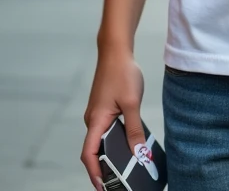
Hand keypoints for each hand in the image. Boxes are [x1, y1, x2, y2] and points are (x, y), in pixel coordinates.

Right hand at [81, 47, 145, 189]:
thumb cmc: (122, 73)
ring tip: (127, 167)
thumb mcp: (132, 103)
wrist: (116, 51)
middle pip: (95, 151)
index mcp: (96, 120)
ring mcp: (97, 114)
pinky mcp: (103, 109)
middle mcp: (93, 120)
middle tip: (120, 182)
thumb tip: (139, 153)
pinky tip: (129, 144)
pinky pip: (106, 130)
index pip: (89, 154)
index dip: (95, 173)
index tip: (104, 187)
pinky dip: (115, 141)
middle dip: (105, 168)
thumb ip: (134, 130)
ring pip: (102, 141)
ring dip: (111, 154)